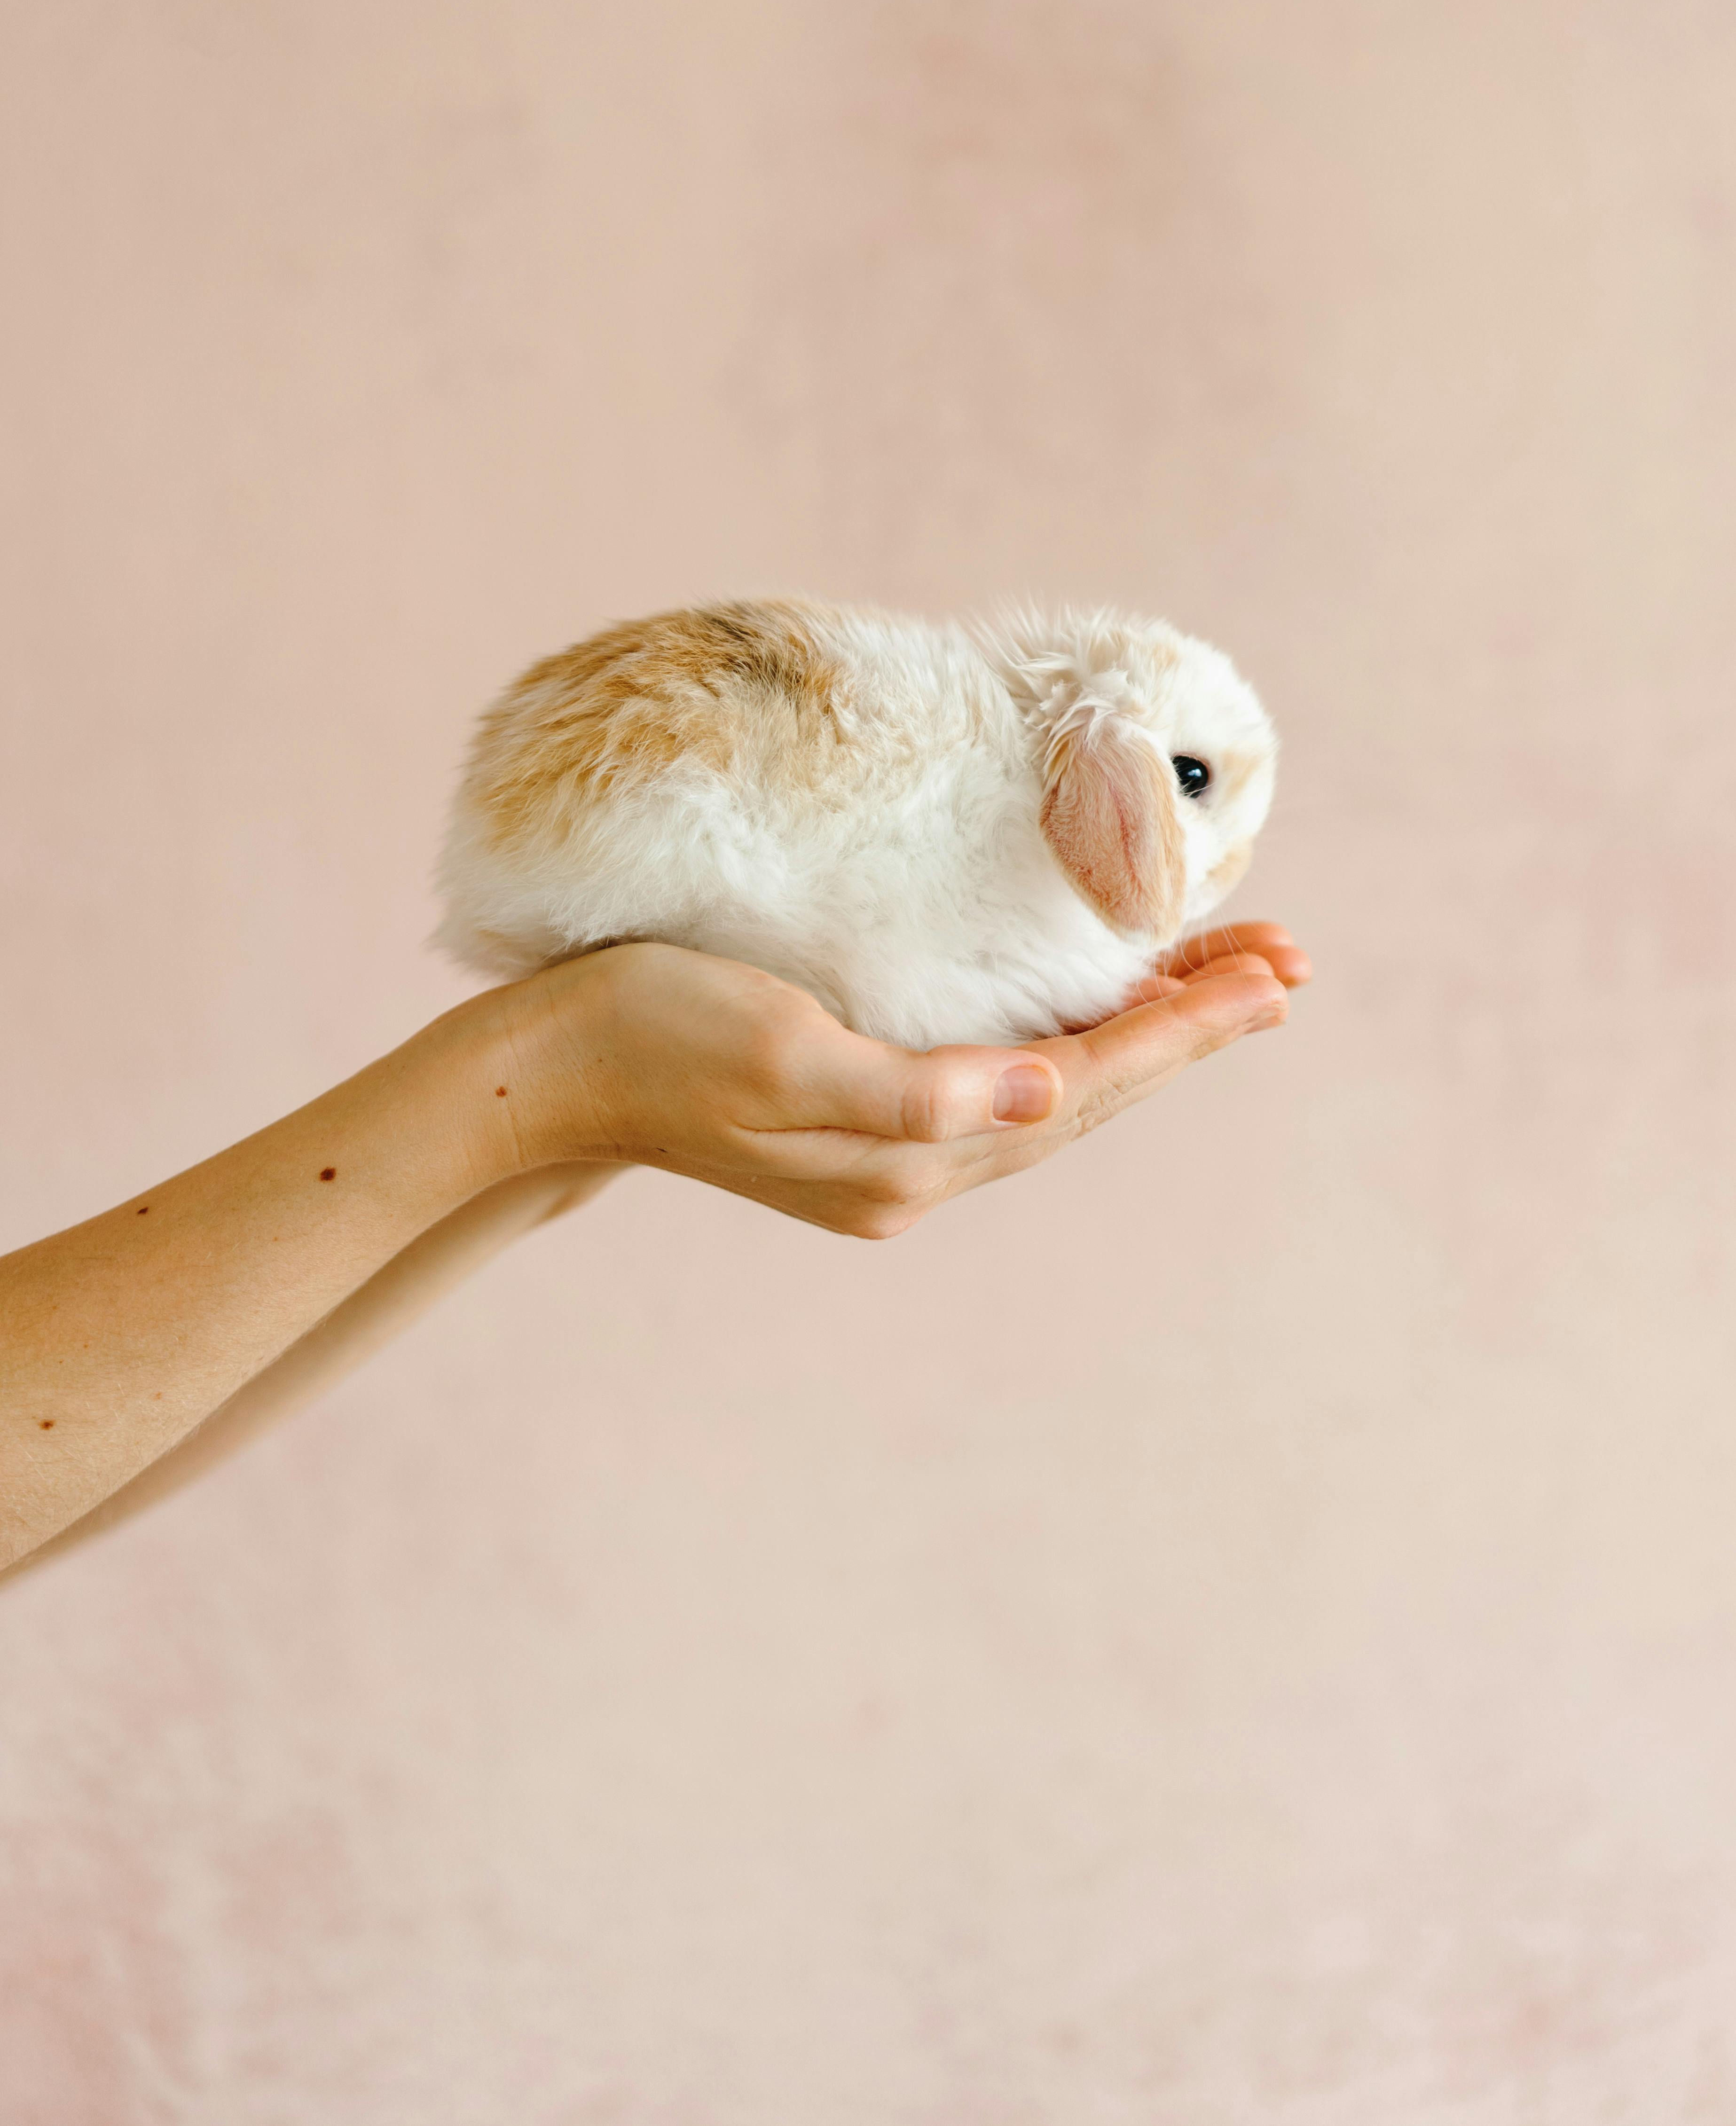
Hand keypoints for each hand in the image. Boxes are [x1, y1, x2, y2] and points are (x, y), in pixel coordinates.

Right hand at [498, 923, 1308, 1239]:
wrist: (551, 1069)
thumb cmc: (653, 1030)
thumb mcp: (780, 1050)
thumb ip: (913, 1088)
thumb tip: (1041, 1099)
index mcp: (909, 1153)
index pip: (1084, 1084)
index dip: (1181, 1029)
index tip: (1272, 982)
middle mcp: (918, 1167)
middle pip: (1089, 1093)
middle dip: (1190, 1030)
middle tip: (1286, 969)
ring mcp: (893, 1151)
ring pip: (1057, 1090)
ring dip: (1143, 1035)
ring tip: (1225, 984)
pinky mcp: (869, 1117)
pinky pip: (1007, 1082)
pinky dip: (1073, 1040)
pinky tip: (1096, 1013)